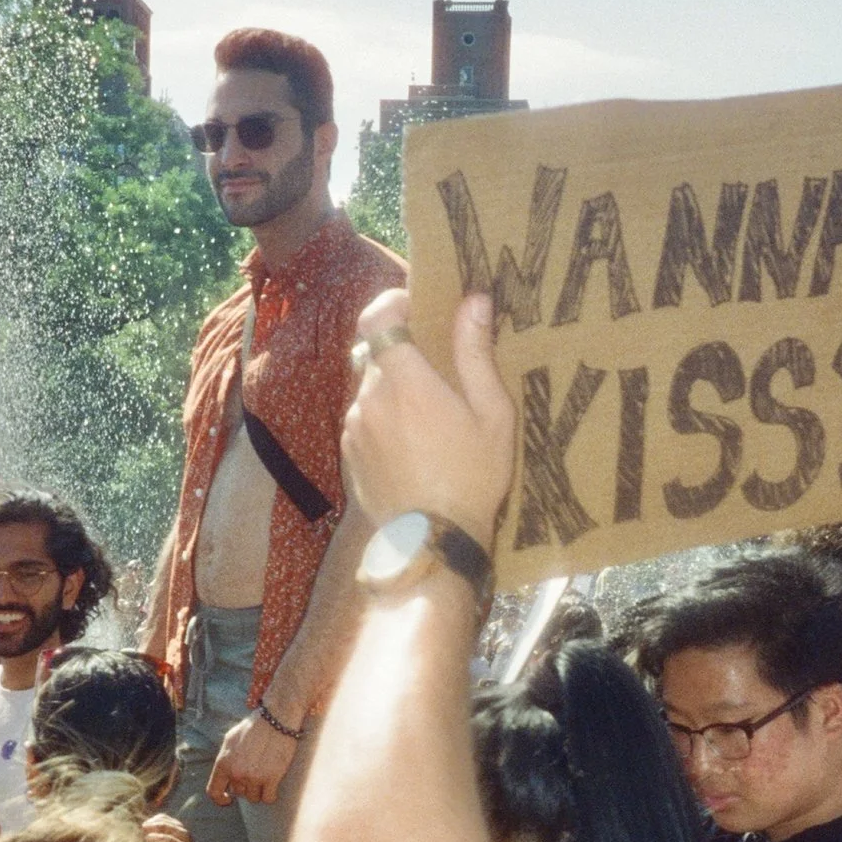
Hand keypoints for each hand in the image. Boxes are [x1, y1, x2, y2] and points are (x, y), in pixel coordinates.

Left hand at [206, 714, 298, 806]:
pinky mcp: (271, 778)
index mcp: (223, 763)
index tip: (228, 798)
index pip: (214, 791)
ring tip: (264, 774)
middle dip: (246, 786)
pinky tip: (273, 784)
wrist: (277, 719)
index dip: (220, 799)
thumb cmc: (254, 727)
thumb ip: (225, 759)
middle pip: (239, 793)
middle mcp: (236, 772)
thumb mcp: (230, 740)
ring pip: (253, 797)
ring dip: (259, 790)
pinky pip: (268, 798)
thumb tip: (225, 775)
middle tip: (254, 772)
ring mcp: (253, 777)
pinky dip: (270, 794)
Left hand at [344, 290, 514, 539]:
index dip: (393, 304)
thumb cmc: (472, 477)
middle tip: (439, 374)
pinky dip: (384, 420)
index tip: (416, 308)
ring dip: (394, 390)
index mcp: (405, 380)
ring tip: (430, 420)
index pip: (378, 317)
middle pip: (377, 353)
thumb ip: (476, 353)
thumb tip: (473, 300)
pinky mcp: (349, 453)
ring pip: (370, 388)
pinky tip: (413, 446)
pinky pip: (364, 419)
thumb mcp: (491, 414)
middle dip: (404, 354)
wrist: (432, 542)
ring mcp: (354, 426)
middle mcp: (370, 396)